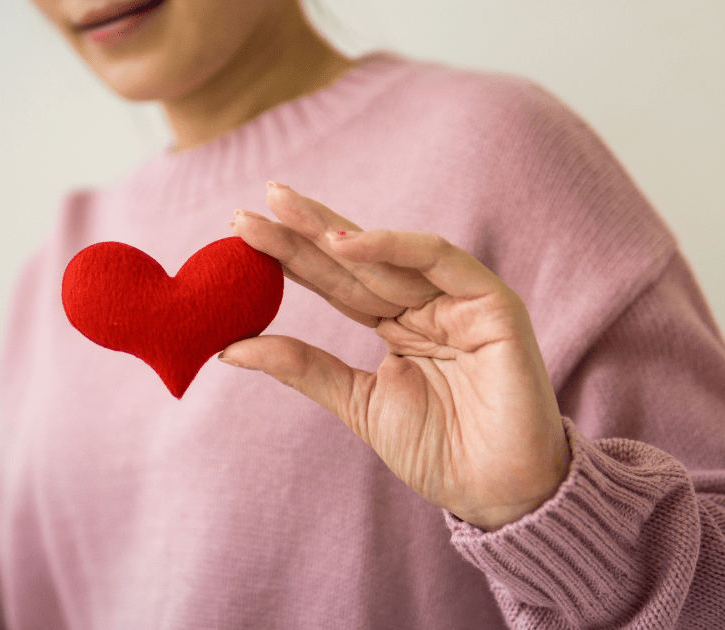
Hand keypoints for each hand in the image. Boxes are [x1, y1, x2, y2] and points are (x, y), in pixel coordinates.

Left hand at [221, 182, 569, 530]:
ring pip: (385, 254)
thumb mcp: (356, 402)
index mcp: (396, 325)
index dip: (290, 257)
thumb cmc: (437, 452)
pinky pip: (438, 260)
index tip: (240, 236)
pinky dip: (392, 246)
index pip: (335, 282)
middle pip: (353, 261)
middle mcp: (425, 305)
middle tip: (248, 210)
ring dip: (331, 229)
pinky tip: (343, 240)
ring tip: (279, 208)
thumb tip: (229, 346)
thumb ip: (302, 367)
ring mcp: (458, 300)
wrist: (495, 493)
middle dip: (301, 232)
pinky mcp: (492, 303)